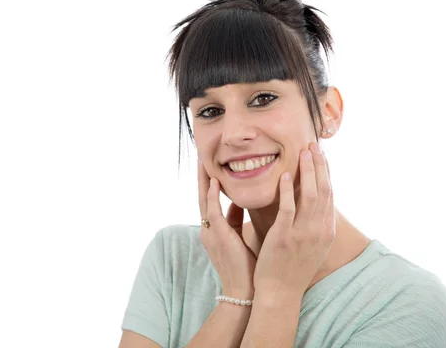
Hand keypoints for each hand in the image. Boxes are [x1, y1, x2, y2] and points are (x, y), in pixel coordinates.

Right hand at [198, 160, 256, 298]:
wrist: (244, 291)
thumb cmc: (245, 265)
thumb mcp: (238, 237)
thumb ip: (235, 219)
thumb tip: (236, 201)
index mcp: (214, 229)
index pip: (209, 199)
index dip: (209, 180)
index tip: (210, 162)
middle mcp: (208, 229)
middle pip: (203, 195)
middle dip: (202, 175)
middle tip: (201, 154)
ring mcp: (211, 232)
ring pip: (204, 200)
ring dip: (204, 180)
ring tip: (202, 160)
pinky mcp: (218, 237)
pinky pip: (213, 212)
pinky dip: (213, 197)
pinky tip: (215, 182)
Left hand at [252, 142, 335, 297]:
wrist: (281, 293)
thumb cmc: (292, 267)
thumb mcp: (312, 245)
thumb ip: (314, 224)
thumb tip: (315, 204)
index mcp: (326, 231)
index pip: (330, 195)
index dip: (326, 172)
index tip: (321, 154)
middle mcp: (319, 230)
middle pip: (324, 190)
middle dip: (319, 165)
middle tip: (313, 145)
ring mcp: (303, 234)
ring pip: (310, 196)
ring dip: (307, 171)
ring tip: (303, 152)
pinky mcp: (285, 237)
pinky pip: (289, 209)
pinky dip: (288, 190)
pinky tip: (284, 175)